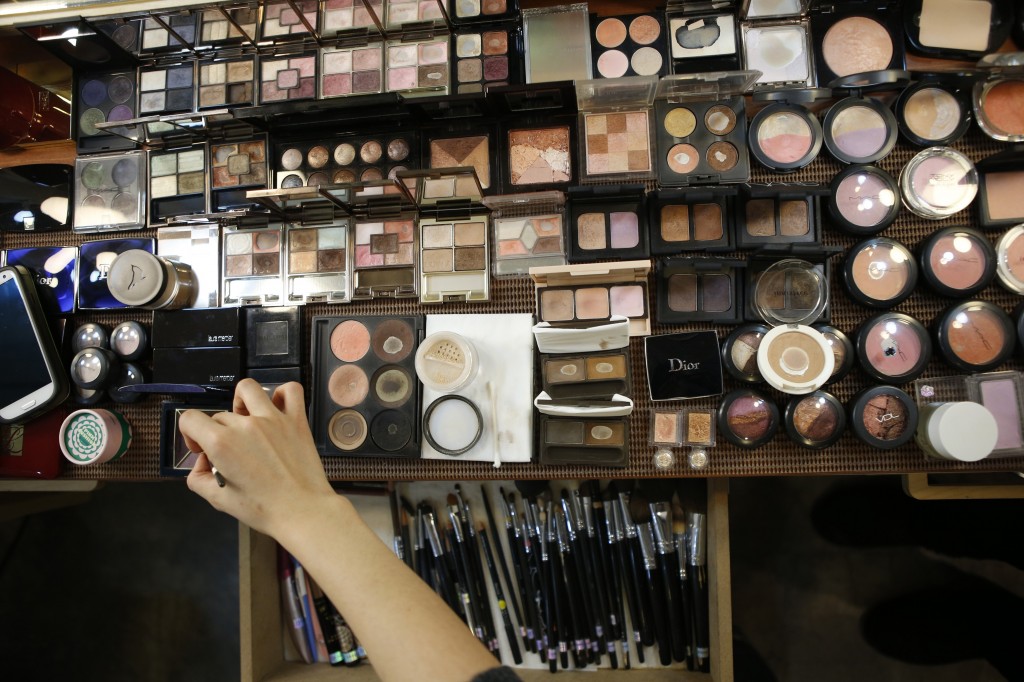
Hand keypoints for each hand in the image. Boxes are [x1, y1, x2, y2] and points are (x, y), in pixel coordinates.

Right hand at [180, 379, 335, 536]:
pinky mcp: (297, 420)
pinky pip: (290, 390)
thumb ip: (199, 478)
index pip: (190, 419)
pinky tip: (275, 410)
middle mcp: (245, 425)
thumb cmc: (262, 509)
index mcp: (222, 443)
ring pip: (247, 389)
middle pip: (220, 416)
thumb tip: (202, 461)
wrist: (302, 512)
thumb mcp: (219, 500)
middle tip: (231, 455)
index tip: (202, 451)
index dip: (190, 434)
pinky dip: (281, 394)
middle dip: (218, 433)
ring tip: (246, 421)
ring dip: (240, 403)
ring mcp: (273, 418)